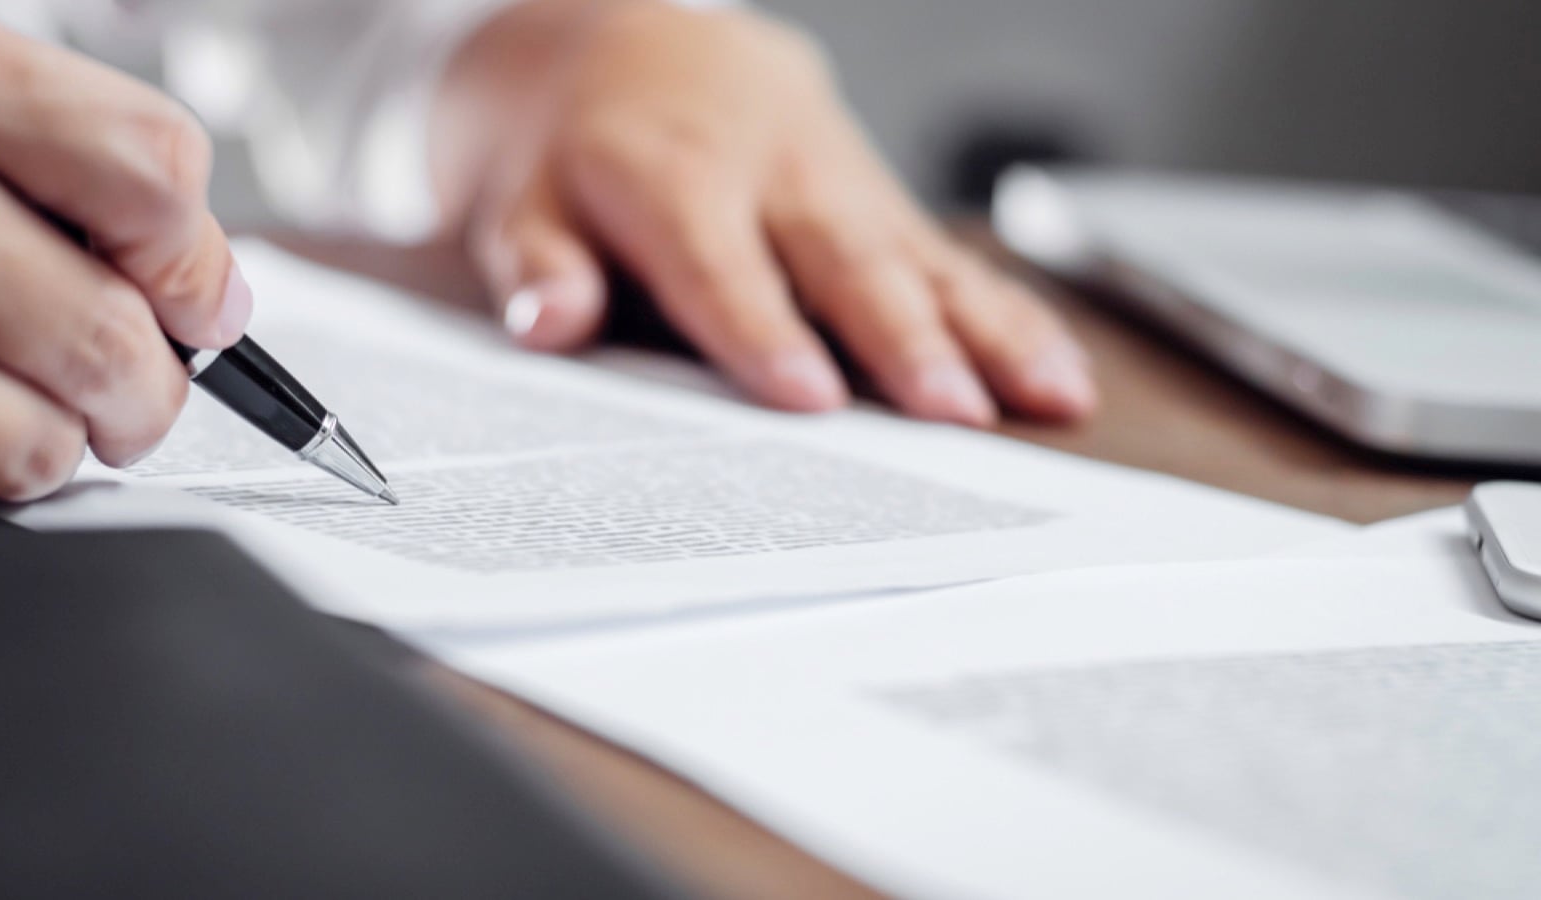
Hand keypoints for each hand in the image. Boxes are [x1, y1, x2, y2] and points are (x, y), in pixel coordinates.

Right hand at [0, 3, 247, 500]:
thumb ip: (74, 156)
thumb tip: (211, 300)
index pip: (151, 176)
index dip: (191, 260)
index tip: (190, 301)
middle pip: (105, 336)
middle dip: (145, 397)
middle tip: (130, 399)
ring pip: (23, 443)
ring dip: (47, 450)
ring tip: (24, 419)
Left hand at [435, 0, 1096, 425]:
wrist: (639, 41)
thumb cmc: (577, 148)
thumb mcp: (517, 199)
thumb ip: (536, 265)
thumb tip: (549, 326)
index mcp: (669, 175)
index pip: (719, 263)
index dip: (763, 330)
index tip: (810, 399)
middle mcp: (771, 172)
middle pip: (843, 259)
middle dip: (902, 338)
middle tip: (953, 415)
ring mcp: (840, 181)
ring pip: (921, 256)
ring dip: (987, 331)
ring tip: (1049, 400)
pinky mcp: (882, 200)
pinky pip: (951, 256)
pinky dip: (1010, 313)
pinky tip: (1060, 373)